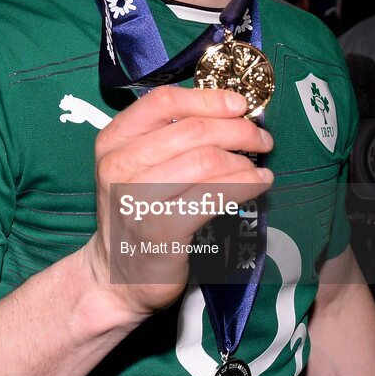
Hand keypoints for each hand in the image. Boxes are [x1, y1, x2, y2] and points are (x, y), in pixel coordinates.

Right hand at [83, 85, 272, 317]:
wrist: (117, 276)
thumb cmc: (137, 212)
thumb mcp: (136, 166)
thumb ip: (168, 136)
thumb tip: (228, 110)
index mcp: (113, 140)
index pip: (163, 101)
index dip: (208, 99)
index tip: (239, 104)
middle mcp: (119, 165)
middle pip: (192, 130)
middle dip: (237, 129)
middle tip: (261, 138)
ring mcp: (138, 199)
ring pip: (206, 161)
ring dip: (243, 160)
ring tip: (258, 166)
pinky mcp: (162, 230)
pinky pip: (214, 196)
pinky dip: (245, 185)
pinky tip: (258, 184)